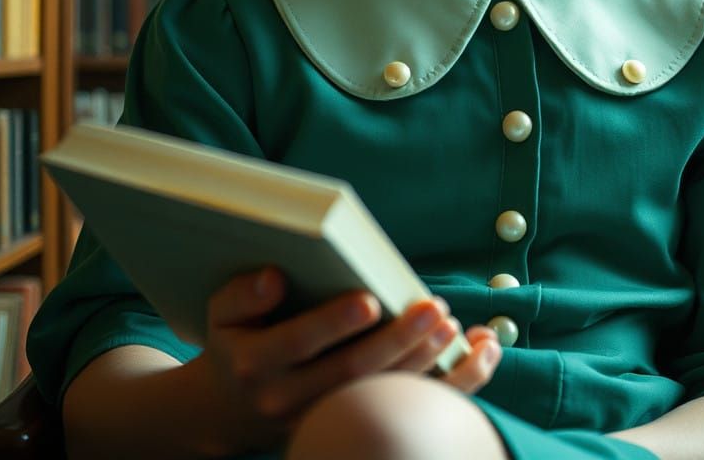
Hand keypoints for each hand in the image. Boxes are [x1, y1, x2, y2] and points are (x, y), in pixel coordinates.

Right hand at [190, 267, 500, 453]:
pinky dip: (452, 385)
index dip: (335, 323)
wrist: (230, 410)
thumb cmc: (238, 340)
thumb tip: (276, 277)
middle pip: (351, 375)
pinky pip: (408, 412)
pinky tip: (481, 352)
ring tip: (455, 328)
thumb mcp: (222, 312)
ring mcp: (323, 420)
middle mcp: (289, 400)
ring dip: (426, 366)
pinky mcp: (352, 426)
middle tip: (434, 310)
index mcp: (258, 364)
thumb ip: (244, 292)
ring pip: (381, 399)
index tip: (371, 299)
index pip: (300, 343)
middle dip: (397, 343)